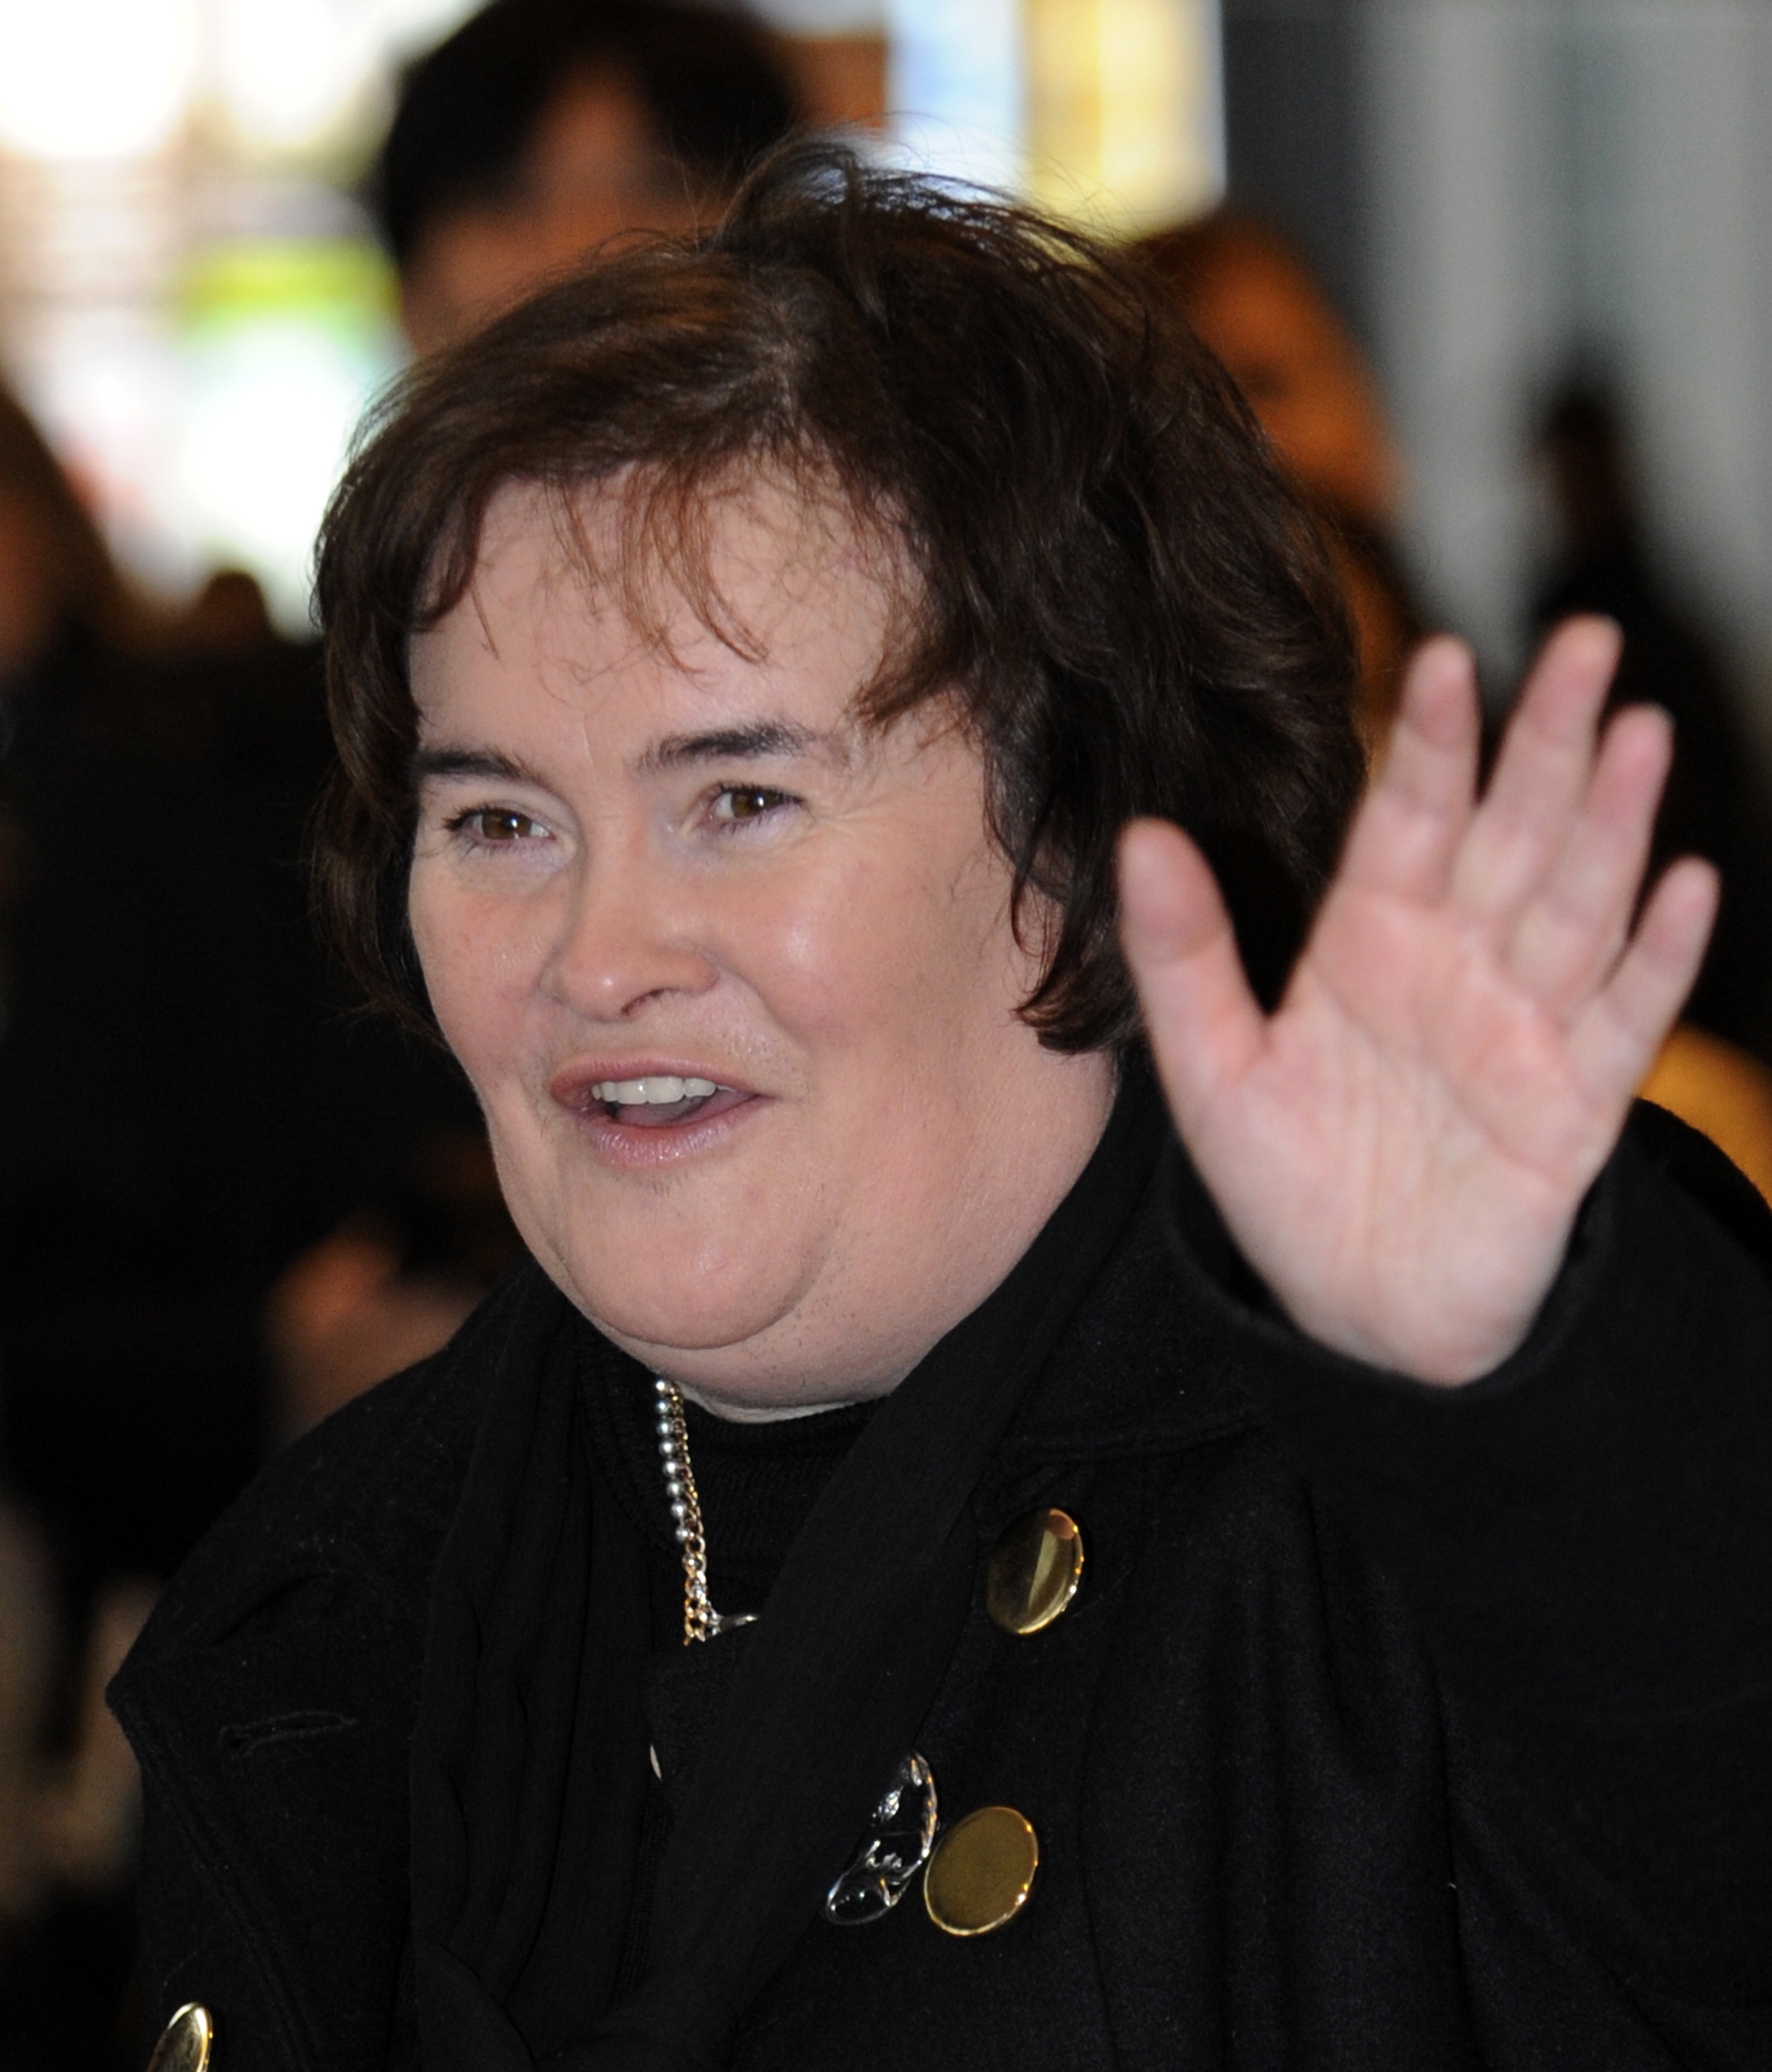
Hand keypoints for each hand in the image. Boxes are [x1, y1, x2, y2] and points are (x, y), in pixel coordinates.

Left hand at [1118, 618, 1717, 1383]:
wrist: (1355, 1311)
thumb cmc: (1284, 1183)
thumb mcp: (1212, 1069)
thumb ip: (1183, 954)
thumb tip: (1142, 835)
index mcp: (1370, 944)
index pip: (1409, 822)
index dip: (1430, 744)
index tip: (1440, 656)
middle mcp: (1457, 968)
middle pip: (1511, 836)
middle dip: (1545, 743)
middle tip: (1584, 640)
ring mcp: (1524, 1032)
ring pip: (1578, 907)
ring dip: (1610, 824)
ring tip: (1637, 732)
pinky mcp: (1574, 1109)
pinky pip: (1624, 1023)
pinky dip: (1658, 959)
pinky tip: (1688, 885)